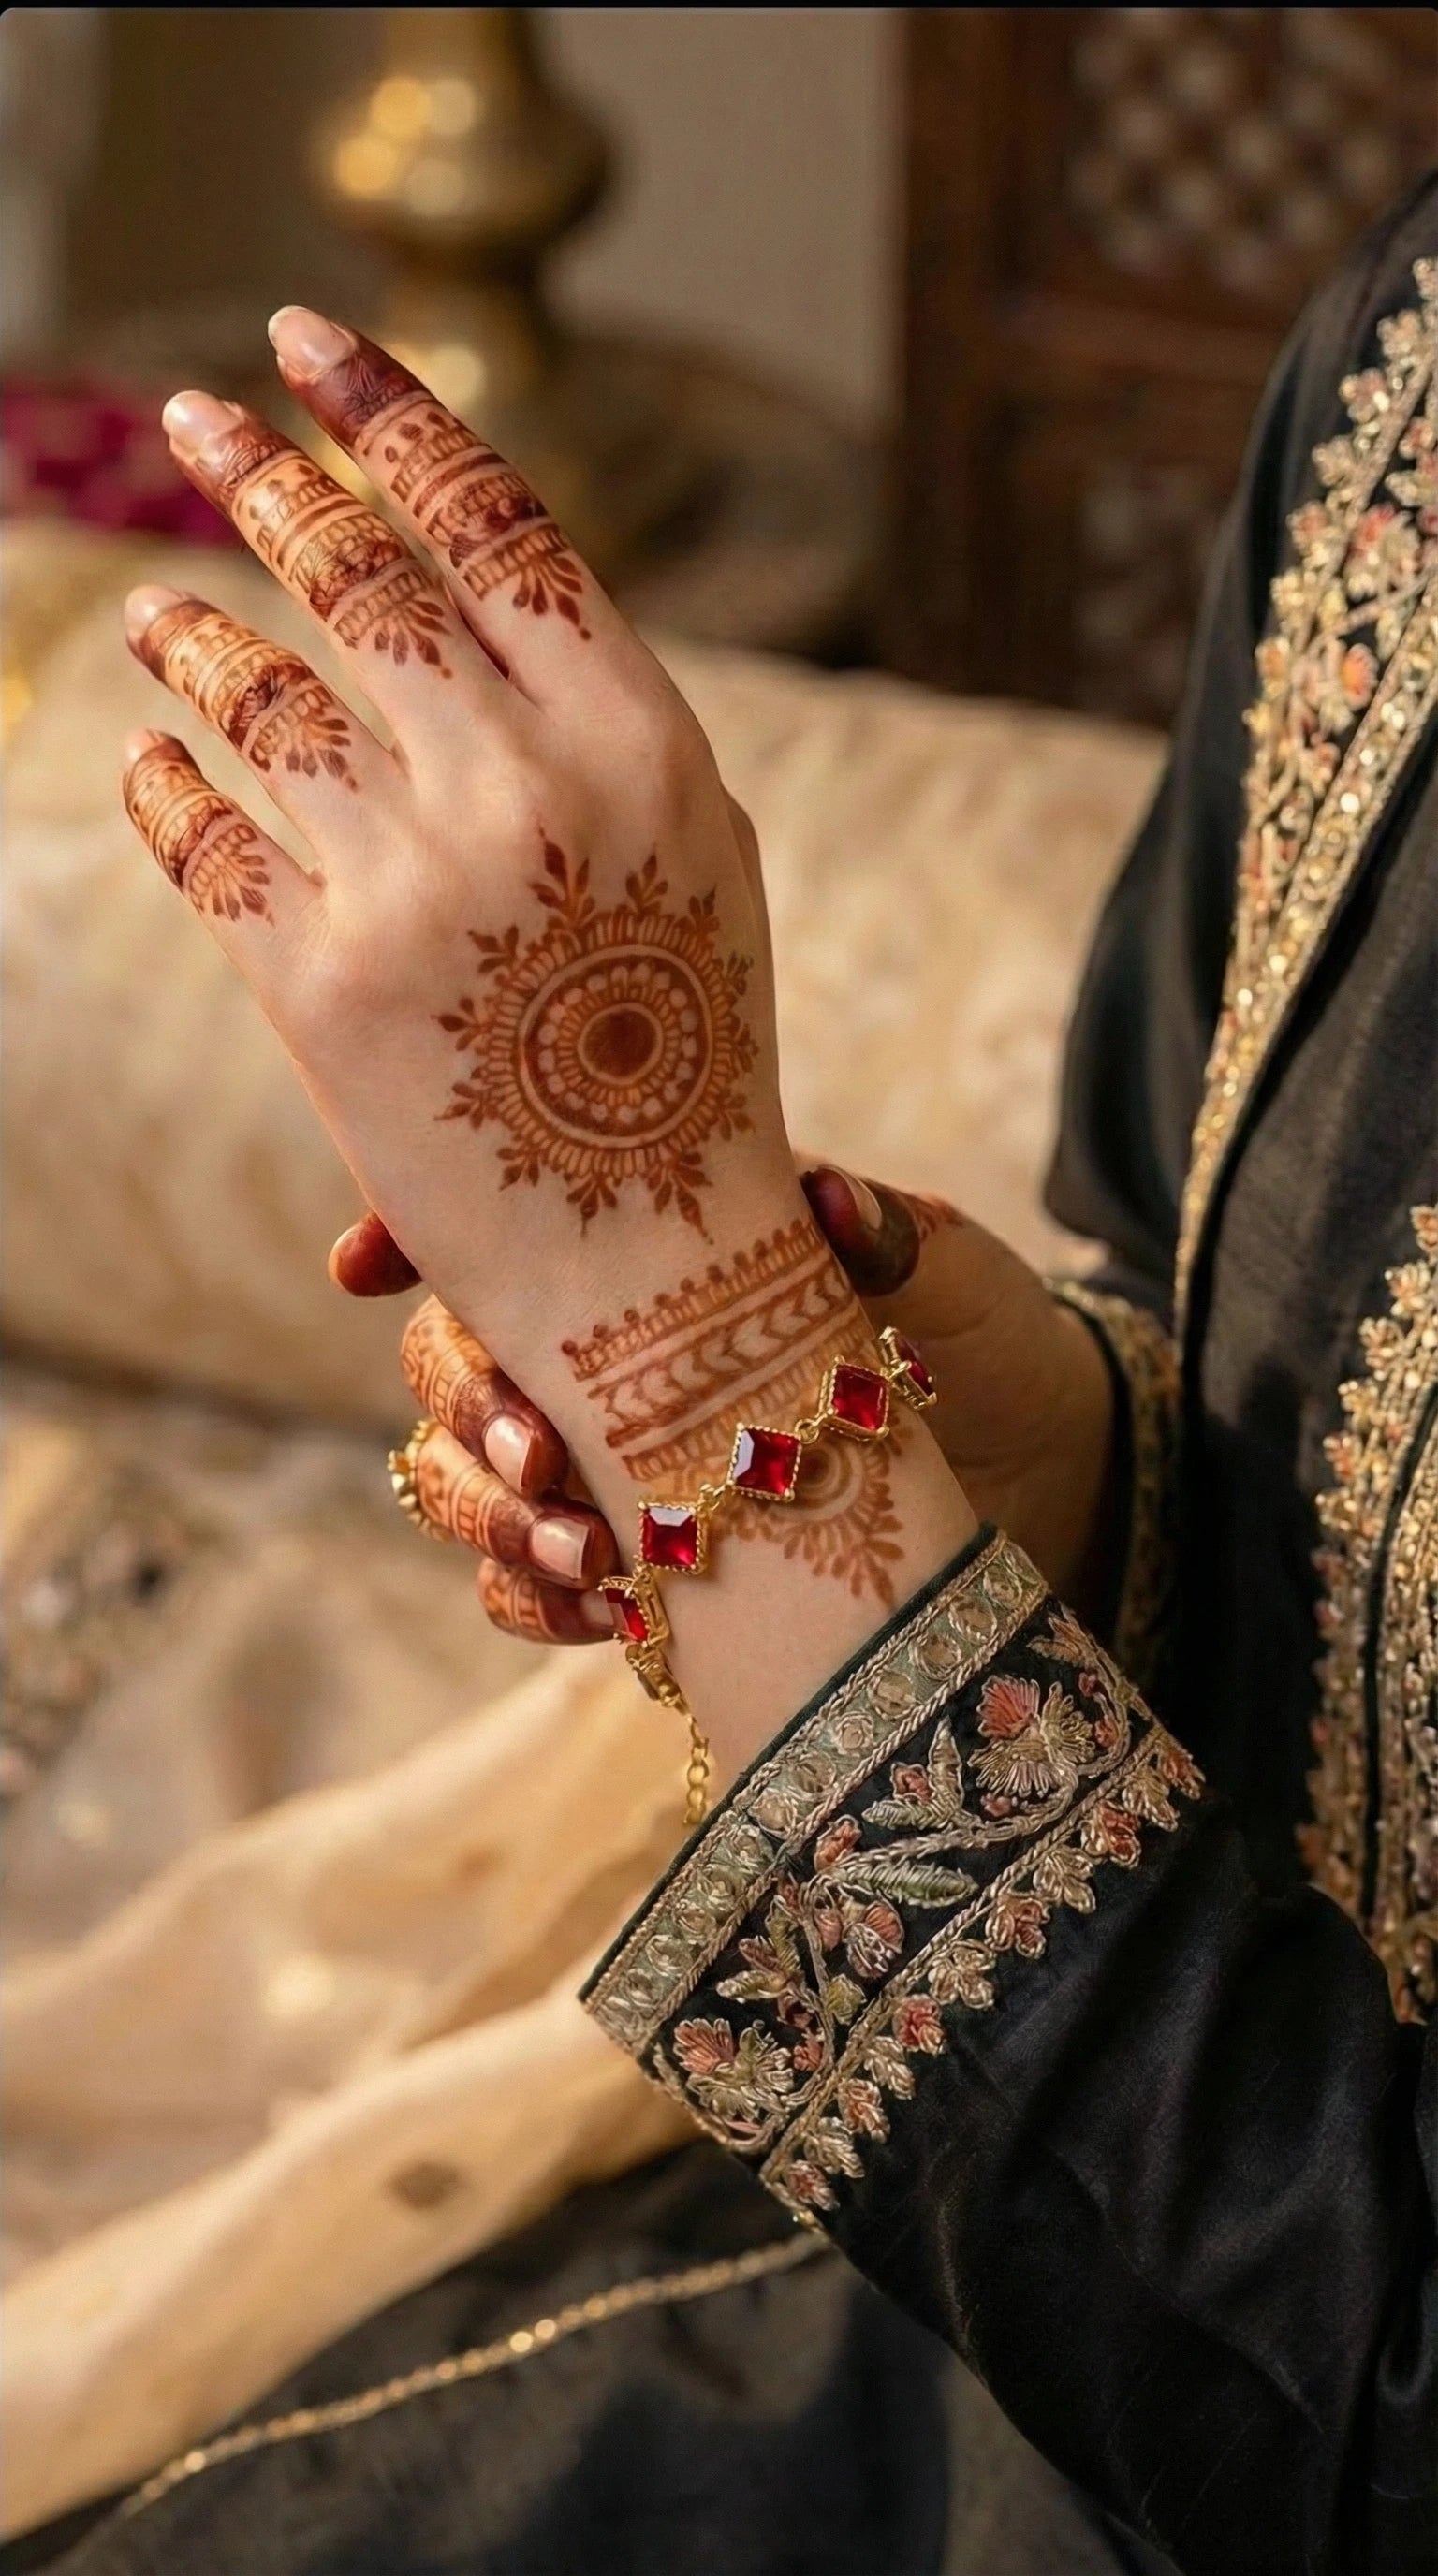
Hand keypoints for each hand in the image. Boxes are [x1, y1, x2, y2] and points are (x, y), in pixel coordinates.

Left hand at [120, 309, 975, 1777]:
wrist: (658, 1256)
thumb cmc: (689, 1053)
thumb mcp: (695, 856)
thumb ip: (600, 720)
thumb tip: (479, 590)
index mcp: (637, 739)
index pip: (496, 521)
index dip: (395, 416)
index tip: (312, 342)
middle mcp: (523, 786)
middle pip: (360, 578)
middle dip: (265, 477)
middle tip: (198, 419)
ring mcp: (411, 881)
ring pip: (258, 691)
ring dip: (190, 631)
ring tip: (154, 611)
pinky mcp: (314, 980)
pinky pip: (202, 834)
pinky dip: (162, 781)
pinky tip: (149, 755)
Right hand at [346, 1164, 1113, 1645]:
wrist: (1049, 1475)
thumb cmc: (989, 1339)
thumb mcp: (956, 1271)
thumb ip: (893, 1232)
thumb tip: (831, 1205)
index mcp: (655, 1251)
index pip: (501, 1224)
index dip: (408, 1234)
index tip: (364, 1265)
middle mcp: (603, 1356)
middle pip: (447, 1364)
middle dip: (467, 1406)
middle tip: (544, 1453)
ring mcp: (607, 1466)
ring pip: (459, 1483)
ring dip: (490, 1517)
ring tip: (589, 1548)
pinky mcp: (638, 1570)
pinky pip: (524, 1591)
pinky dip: (538, 1602)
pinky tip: (607, 1608)